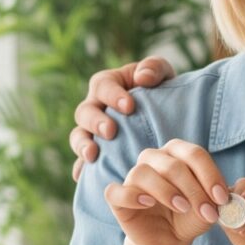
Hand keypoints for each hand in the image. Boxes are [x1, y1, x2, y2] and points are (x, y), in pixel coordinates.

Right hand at [69, 57, 176, 180]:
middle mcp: (95, 107)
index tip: (129, 106)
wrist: (166, 114)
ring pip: (78, 136)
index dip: (113, 95)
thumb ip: (154, 67)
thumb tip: (142, 78)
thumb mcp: (161, 72)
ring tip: (92, 155)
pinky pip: (82, 162)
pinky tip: (83, 178)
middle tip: (111, 131)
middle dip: (95, 121)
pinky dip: (81, 169)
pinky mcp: (96, 152)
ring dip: (82, 145)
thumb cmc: (160, 88)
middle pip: (84, 112)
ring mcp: (92, 131)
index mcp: (107, 84)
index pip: (103, 86)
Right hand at [103, 139, 228, 244]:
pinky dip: (132, 196)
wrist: (168, 240)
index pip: (194, 154)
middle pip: (172, 164)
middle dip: (193, 189)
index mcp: (177, 153)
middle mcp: (154, 158)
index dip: (210, 174)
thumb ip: (217, 198)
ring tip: (182, 208)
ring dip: (166, 191)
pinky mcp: (117, 198)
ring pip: (143, 172)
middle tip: (207, 211)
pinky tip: (148, 204)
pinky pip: (116, 191)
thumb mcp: (208, 207)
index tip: (222, 198)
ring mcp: (133, 176)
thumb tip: (228, 194)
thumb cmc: (189, 217)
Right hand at [222, 177, 244, 244]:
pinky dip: (222, 217)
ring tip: (239, 229)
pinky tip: (232, 230)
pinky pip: (220, 210)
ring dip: (228, 210)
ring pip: (227, 196)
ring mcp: (241, 202)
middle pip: (241, 186)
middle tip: (239, 217)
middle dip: (237, 200)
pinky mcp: (229, 214)